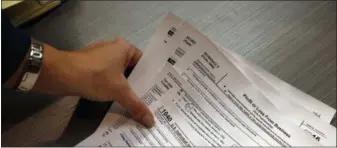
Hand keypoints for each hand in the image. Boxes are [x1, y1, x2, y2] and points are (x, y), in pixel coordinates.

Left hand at [33, 38, 154, 127]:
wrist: (60, 74)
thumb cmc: (95, 76)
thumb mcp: (119, 91)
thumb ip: (136, 105)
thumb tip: (151, 122)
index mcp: (125, 47)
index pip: (145, 62)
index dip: (152, 77)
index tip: (160, 91)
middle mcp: (115, 49)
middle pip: (132, 69)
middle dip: (139, 85)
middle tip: (151, 100)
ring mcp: (102, 57)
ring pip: (120, 74)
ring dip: (126, 88)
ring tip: (138, 103)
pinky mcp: (91, 65)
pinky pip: (108, 77)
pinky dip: (113, 87)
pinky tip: (118, 100)